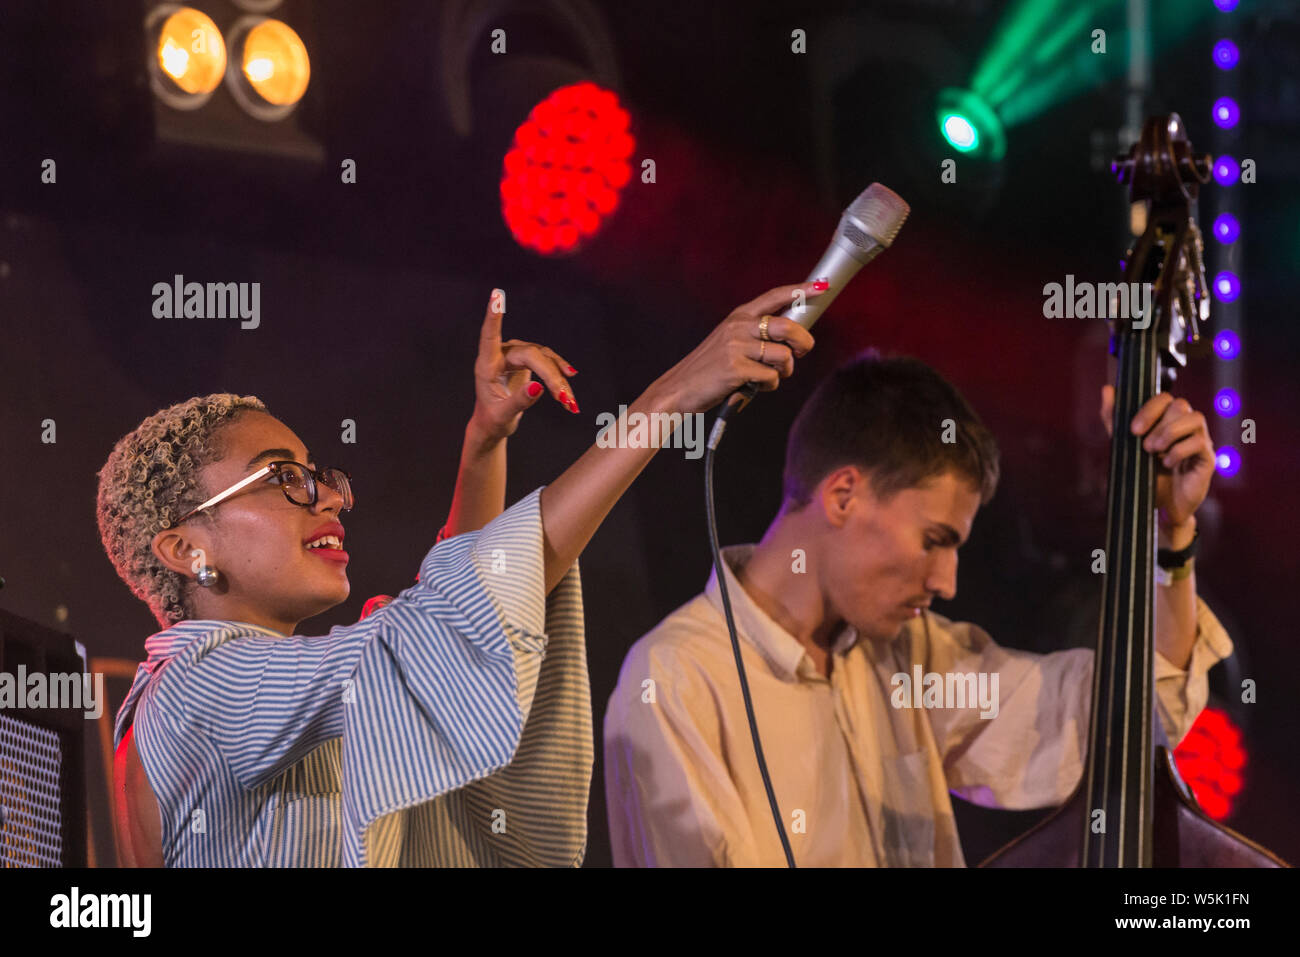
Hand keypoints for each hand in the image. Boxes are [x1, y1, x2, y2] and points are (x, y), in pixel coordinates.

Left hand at [470, 289, 579, 441]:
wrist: (494, 423)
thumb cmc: (493, 420)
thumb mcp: (504, 415)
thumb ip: (519, 401)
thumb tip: (538, 386)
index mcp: (487, 366)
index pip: (490, 335)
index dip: (494, 316)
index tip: (495, 296)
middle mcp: (501, 355)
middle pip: (531, 355)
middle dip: (550, 376)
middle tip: (564, 398)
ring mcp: (516, 355)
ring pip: (544, 358)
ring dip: (559, 379)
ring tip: (569, 402)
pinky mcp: (528, 360)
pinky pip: (549, 363)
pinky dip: (560, 377)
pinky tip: (569, 392)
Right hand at [651, 281, 822, 412]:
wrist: (680, 387)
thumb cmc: (711, 368)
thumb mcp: (731, 341)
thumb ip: (758, 335)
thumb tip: (795, 336)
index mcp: (739, 316)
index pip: (774, 296)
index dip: (800, 291)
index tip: (821, 287)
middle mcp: (738, 326)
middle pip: (788, 327)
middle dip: (803, 342)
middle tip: (802, 352)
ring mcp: (736, 347)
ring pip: (783, 356)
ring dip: (784, 371)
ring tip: (769, 376)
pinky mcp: (736, 369)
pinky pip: (771, 377)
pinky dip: (768, 386)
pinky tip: (753, 386)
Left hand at [1100, 385, 1213, 530]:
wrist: (1158, 507)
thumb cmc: (1143, 473)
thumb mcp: (1123, 445)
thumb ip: (1114, 419)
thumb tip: (1107, 389)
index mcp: (1167, 420)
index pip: (1164, 398)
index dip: (1149, 409)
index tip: (1134, 430)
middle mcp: (1186, 426)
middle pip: (1180, 405)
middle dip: (1158, 424)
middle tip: (1144, 446)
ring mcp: (1199, 441)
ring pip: (1195, 418)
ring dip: (1170, 433)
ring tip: (1154, 452)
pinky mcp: (1207, 459)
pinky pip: (1200, 442)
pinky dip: (1179, 451)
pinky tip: (1166, 463)